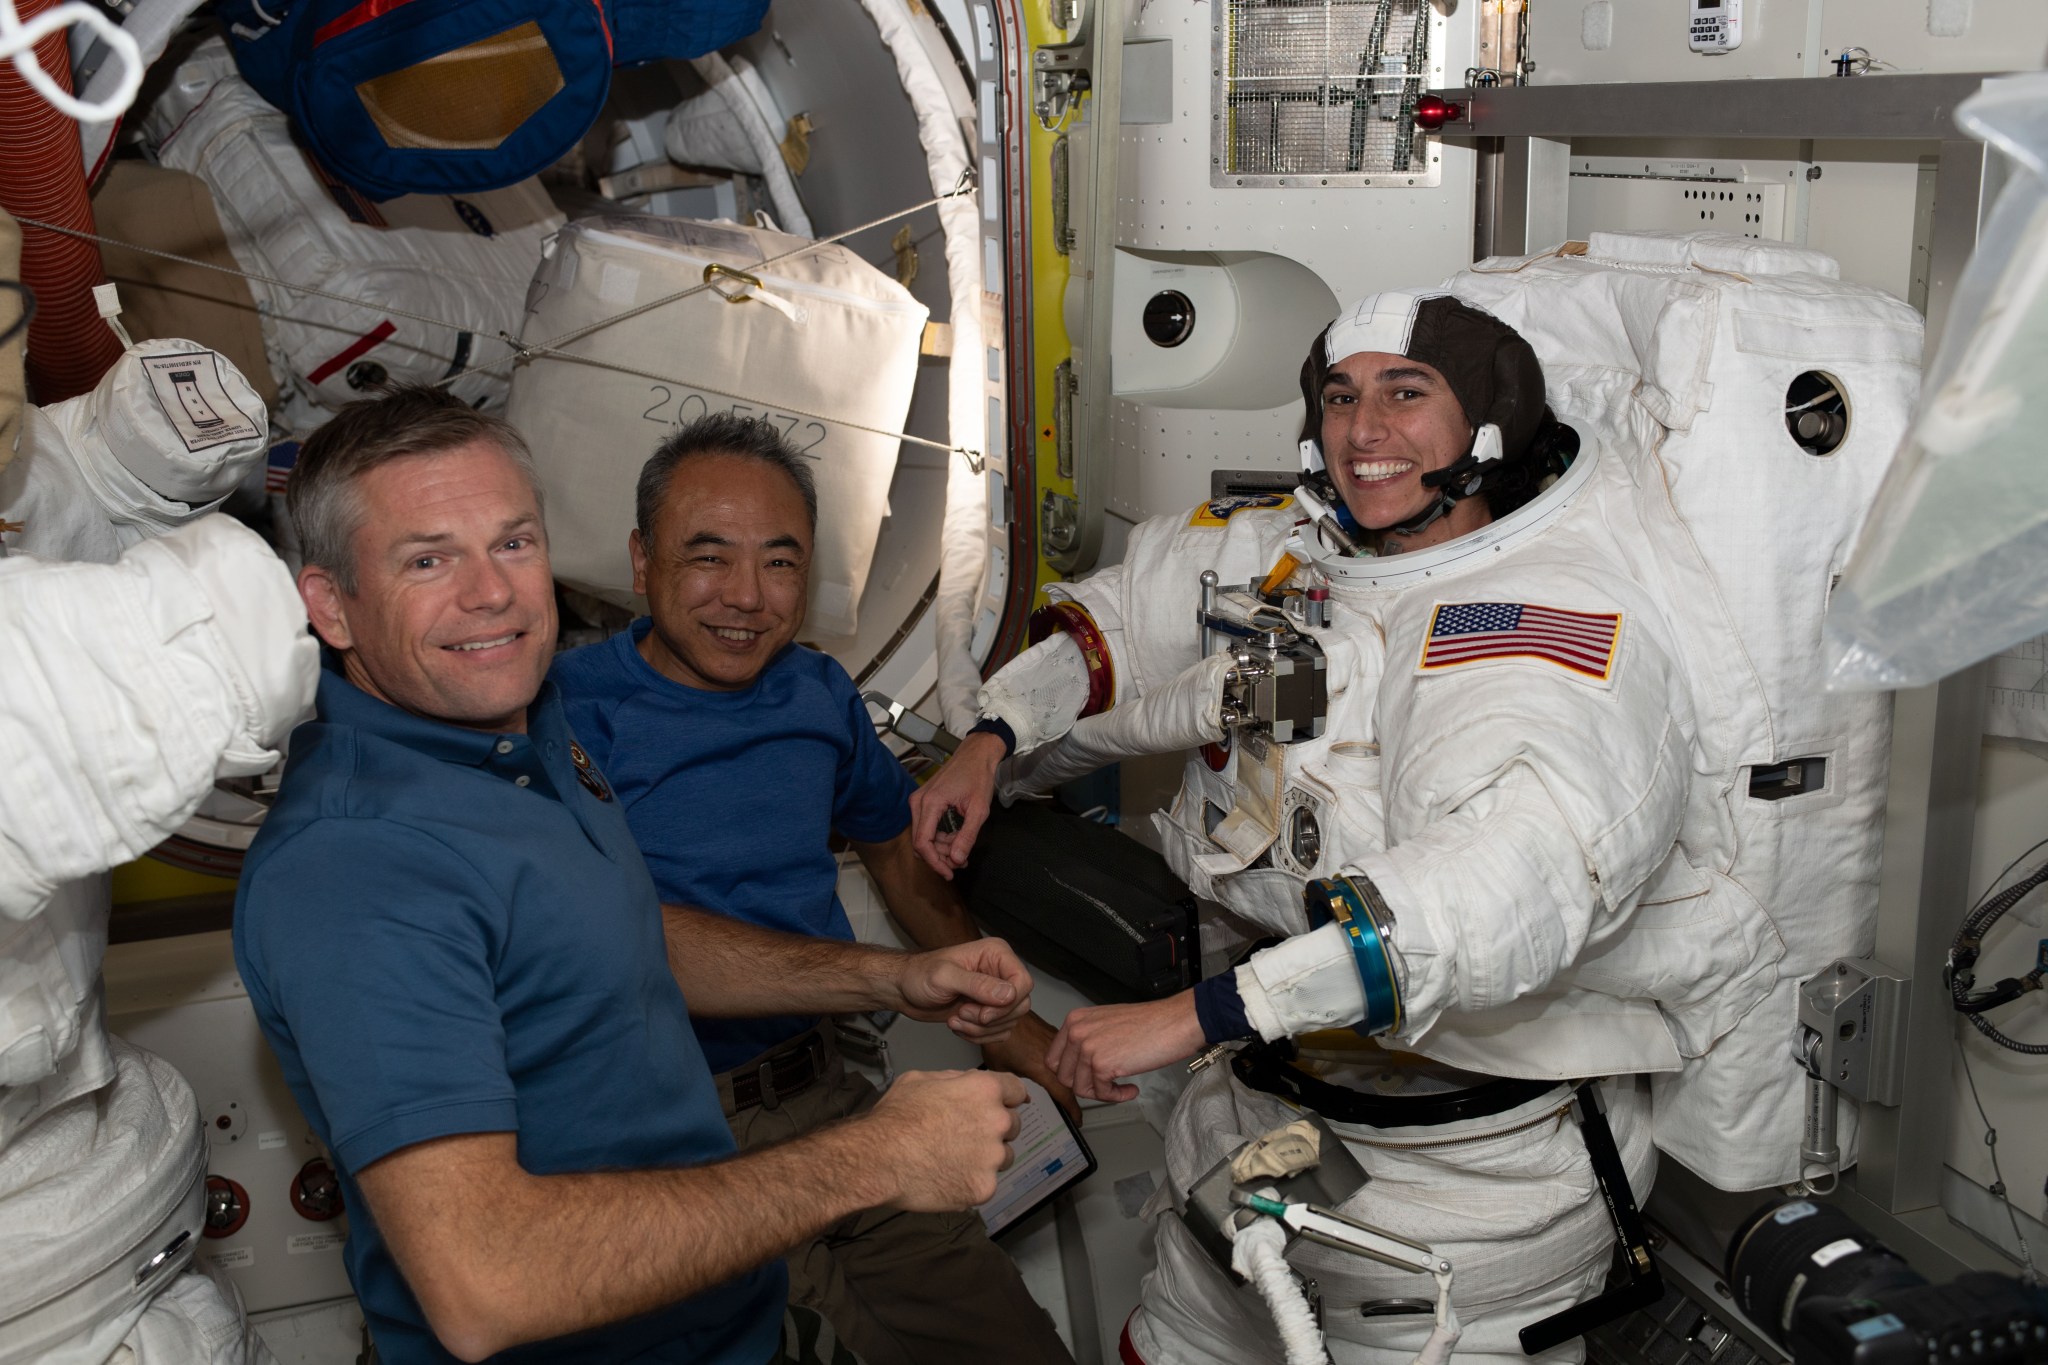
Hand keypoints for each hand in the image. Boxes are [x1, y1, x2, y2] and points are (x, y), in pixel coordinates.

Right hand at [863, 1069, 1027, 1210]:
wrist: (878, 1159)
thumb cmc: (896, 1115)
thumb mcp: (921, 1079)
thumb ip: (954, 1080)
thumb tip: (967, 1086)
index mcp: (985, 1090)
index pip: (1017, 1090)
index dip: (1008, 1097)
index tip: (1001, 1105)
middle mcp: (997, 1122)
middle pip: (1012, 1125)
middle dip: (995, 1128)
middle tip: (967, 1136)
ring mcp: (992, 1158)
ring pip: (1004, 1156)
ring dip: (987, 1157)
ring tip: (955, 1160)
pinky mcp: (984, 1188)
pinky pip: (986, 1183)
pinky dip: (971, 1182)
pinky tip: (947, 1179)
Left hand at [896, 938, 1032, 1041]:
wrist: (904, 990)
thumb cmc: (919, 975)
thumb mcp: (945, 976)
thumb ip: (978, 984)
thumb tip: (1009, 994)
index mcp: (996, 955)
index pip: (1023, 982)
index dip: (1008, 1003)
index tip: (983, 1014)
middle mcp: (1000, 972)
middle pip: (1020, 1005)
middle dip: (990, 1018)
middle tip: (963, 1012)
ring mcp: (995, 994)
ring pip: (1009, 1022)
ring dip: (980, 1029)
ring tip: (956, 1018)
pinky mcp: (989, 1012)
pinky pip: (998, 1032)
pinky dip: (978, 1036)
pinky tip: (958, 1023)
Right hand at [909, 731, 1006, 878]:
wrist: (976, 755)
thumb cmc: (978, 777)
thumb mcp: (979, 809)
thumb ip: (967, 836)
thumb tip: (956, 860)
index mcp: (930, 803)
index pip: (923, 842)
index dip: (934, 862)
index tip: (949, 873)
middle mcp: (918, 802)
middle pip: (920, 842)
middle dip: (939, 857)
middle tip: (961, 862)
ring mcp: (918, 801)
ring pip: (923, 836)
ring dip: (940, 849)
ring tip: (961, 852)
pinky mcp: (923, 801)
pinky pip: (926, 827)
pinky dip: (939, 838)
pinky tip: (955, 840)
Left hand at [981, 1012, 1079, 1119]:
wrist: (997, 1008)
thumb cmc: (996, 1036)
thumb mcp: (1000, 1067)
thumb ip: (1013, 1085)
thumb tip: (1021, 1095)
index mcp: (1041, 1067)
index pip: (1064, 1094)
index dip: (1072, 1110)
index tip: (1077, 1120)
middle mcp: (1052, 1054)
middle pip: (1071, 1081)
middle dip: (1075, 1096)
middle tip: (1073, 1109)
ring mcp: (1053, 1041)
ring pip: (1069, 1065)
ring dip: (1070, 1078)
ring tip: (1068, 1090)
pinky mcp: (1050, 1031)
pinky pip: (1063, 1052)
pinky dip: (1064, 1063)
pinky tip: (1056, 1067)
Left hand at [1047, 992, 1205, 1102]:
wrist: (1173, 1022)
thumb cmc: (1149, 1023)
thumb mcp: (1106, 1024)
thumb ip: (1088, 1040)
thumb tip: (1077, 1066)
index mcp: (1075, 1020)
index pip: (1054, 1058)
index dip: (1071, 1073)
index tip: (1087, 1078)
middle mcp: (1076, 1032)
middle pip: (1063, 1076)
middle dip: (1085, 1085)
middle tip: (1105, 1085)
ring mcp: (1087, 1048)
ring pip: (1079, 1088)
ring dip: (1101, 1093)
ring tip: (1120, 1086)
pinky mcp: (1101, 1065)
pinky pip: (1101, 1094)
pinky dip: (1116, 1096)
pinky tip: (1130, 1088)